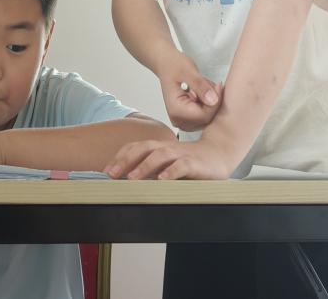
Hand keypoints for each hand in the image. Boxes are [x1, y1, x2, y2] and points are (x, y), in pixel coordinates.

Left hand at [104, 136, 241, 179]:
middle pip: (144, 147)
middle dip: (126, 160)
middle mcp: (168, 148)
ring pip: (161, 155)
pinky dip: (171, 172)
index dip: (120, 157)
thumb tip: (126, 181)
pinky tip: (162, 179)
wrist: (221, 152)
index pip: (136, 147)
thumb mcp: (168, 163)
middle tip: (112, 173)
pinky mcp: (196, 163)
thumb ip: (151, 169)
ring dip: (145, 166)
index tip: (106, 170)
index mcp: (160, 147)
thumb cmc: (192, 161)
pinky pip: (182, 165)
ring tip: (132, 178)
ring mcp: (182, 154)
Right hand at [157, 53, 222, 131]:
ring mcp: (182, 121)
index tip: (219, 86)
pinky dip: (208, 104)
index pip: (204, 115)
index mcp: (176, 110)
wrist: (167, 65)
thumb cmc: (174, 66)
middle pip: (206, 119)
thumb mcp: (188, 71)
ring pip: (208, 118)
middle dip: (213, 102)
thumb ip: (200, 85)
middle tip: (211, 85)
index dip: (215, 102)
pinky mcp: (187, 118)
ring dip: (211, 102)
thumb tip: (212, 100)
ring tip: (203, 87)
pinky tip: (202, 93)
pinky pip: (205, 116)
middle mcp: (178, 119)